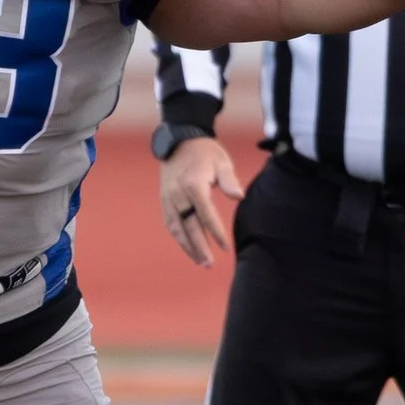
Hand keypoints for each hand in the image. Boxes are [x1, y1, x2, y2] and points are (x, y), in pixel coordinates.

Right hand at [160, 136, 243, 266]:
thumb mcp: (221, 161)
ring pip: (177, 228)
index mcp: (193, 185)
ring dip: (188, 247)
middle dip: (199, 247)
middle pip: (189, 226)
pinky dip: (179, 238)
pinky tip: (189, 248)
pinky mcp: (164, 200)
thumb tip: (239, 197)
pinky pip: (171, 223)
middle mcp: (178, 194)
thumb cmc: (205, 152)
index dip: (216, 233)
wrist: (180, 140)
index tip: (226, 248)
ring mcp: (168, 198)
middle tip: (209, 264)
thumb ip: (229, 180)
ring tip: (199, 262)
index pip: (206, 215)